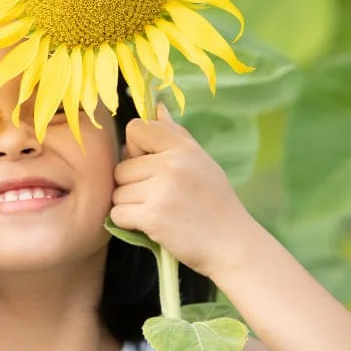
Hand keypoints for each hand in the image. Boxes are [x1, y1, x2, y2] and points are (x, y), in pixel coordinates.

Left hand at [109, 103, 258, 277]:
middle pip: (121, 167)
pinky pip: (118, 214)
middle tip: (160, 196)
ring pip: (118, 192)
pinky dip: (129, 222)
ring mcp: (161, 191)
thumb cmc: (214, 201)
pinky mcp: (152, 218)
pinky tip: (152, 225)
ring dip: (131, 205)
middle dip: (132, 184)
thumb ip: (174, 134)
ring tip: (159, 210)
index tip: (149, 164)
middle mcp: (171, 165)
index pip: (135, 129)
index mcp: (183, 147)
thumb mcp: (201, 161)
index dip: (135, 148)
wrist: (232, 244)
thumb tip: (155, 106)